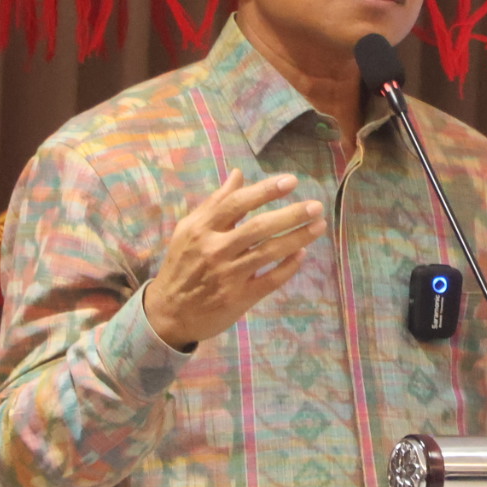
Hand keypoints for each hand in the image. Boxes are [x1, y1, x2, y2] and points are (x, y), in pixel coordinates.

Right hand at [142, 169, 326, 349]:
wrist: (168, 313)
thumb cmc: (183, 265)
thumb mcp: (190, 230)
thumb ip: (215, 203)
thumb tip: (238, 174)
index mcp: (202, 229)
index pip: (237, 203)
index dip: (265, 191)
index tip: (291, 182)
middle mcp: (215, 249)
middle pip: (258, 227)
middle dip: (290, 215)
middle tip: (316, 206)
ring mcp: (228, 275)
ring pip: (268, 252)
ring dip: (297, 238)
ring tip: (318, 226)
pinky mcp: (238, 298)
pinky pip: (270, 280)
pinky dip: (288, 266)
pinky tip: (302, 254)